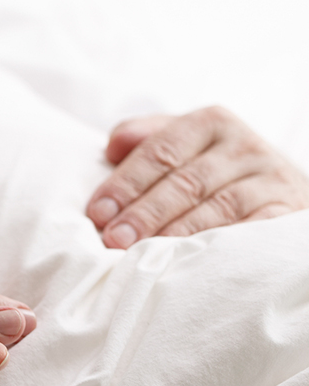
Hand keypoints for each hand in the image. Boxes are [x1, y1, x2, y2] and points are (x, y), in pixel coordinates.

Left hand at [87, 107, 308, 247]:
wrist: (278, 190)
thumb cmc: (212, 170)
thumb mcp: (182, 145)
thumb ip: (146, 140)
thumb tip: (112, 146)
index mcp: (210, 123)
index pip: (161, 152)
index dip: (126, 183)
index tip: (98, 213)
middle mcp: (243, 147)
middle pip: (186, 182)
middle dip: (145, 213)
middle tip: (114, 240)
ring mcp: (271, 179)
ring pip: (218, 208)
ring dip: (176, 234)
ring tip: (143, 255)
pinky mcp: (287, 212)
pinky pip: (251, 232)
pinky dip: (219, 248)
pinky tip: (189, 262)